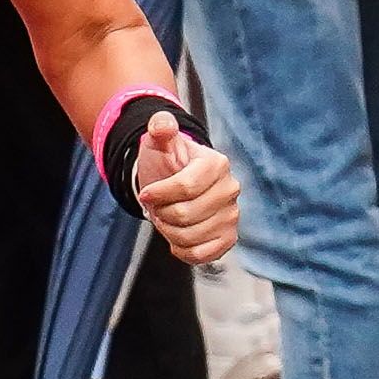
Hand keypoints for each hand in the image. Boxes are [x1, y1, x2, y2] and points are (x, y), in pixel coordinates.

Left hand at [134, 116, 240, 268]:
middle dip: (161, 213)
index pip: (185, 187)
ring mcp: (232, 216)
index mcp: (216, 164)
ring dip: (168, 231)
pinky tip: (177, 237)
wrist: (172, 185)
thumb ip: (160, 130)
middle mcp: (230, 190)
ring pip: (190, 236)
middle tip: (158, 206)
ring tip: (167, 218)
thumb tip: (162, 123)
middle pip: (185, 215)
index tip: (145, 193)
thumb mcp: (158, 143)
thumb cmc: (165, 163)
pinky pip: (202, 255)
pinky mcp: (228, 238)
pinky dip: (182, 250)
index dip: (158, 194)